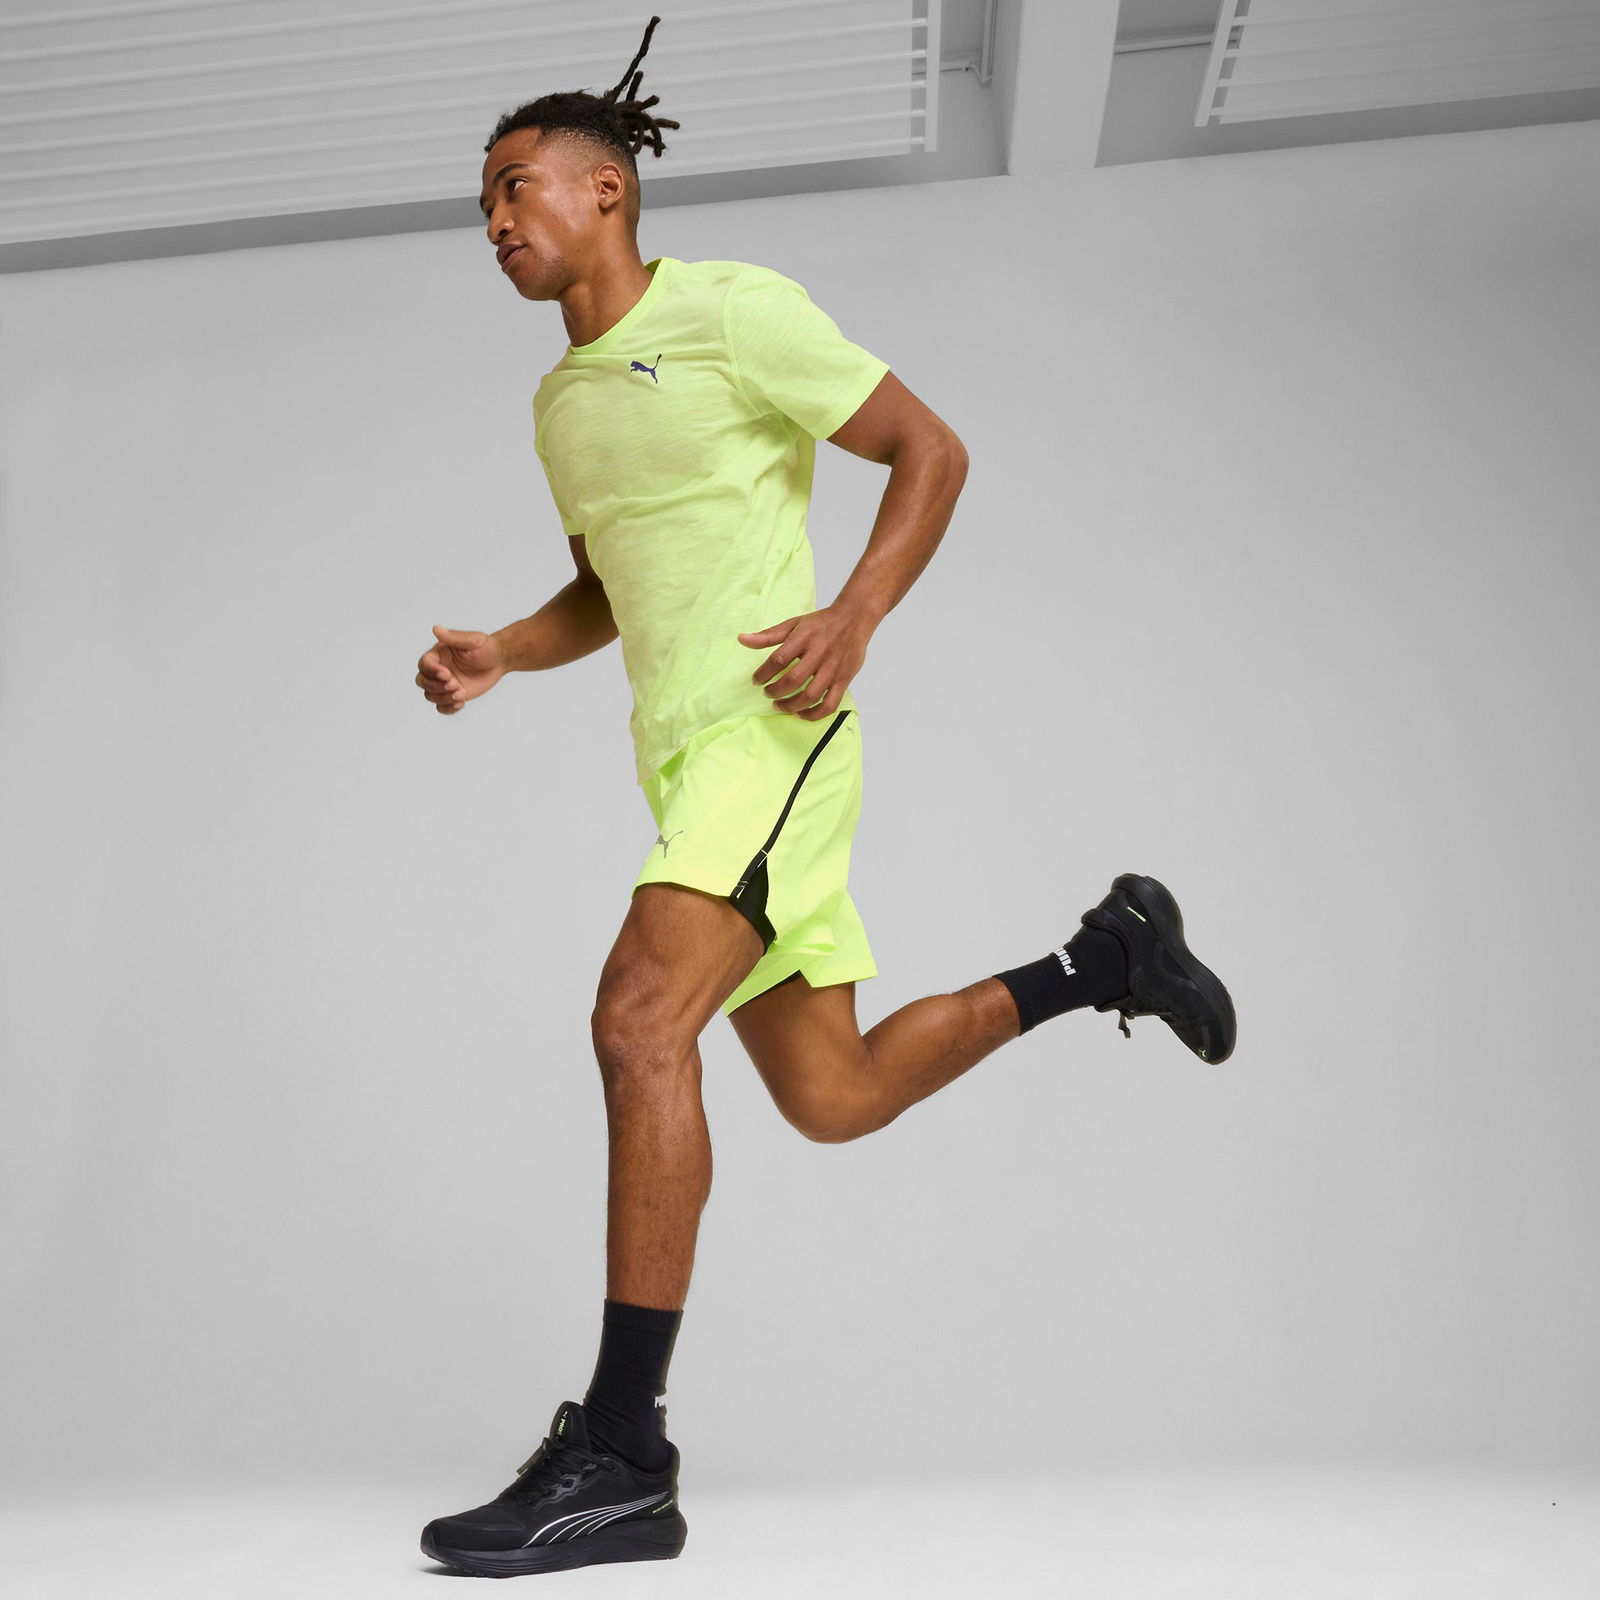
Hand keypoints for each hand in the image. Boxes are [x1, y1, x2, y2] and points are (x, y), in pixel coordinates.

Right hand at [416, 625, 504, 714]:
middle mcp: (438, 669)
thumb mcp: (473, 640)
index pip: (424, 664)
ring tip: (461, 693)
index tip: (447, 673)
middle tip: (455, 684)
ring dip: (443, 697)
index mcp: (438, 655)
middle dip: (435, 686)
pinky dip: (448, 708)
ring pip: (430, 695)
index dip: (432, 671)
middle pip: (422, 681)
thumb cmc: (486, 647)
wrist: (499, 661)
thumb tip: (436, 628)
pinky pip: (442, 707)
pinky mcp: (453, 695)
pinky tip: (461, 702)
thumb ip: (454, 637)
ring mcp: (444, 684)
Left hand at [738, 604, 872, 719]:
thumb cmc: (821, 623)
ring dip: (791, 705)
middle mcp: (819, 653)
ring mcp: (833, 669)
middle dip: (775, 691)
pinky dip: (814, 714)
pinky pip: (830, 705)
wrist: (854, 619)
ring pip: (810, 696)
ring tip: (780, 705)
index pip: (779, 659)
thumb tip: (742, 639)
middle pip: (793, 680)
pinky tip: (801, 713)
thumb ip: (768, 635)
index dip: (763, 673)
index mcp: (804, 638)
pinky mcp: (844, 680)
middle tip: (768, 694)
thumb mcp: (794, 623)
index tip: (756, 680)